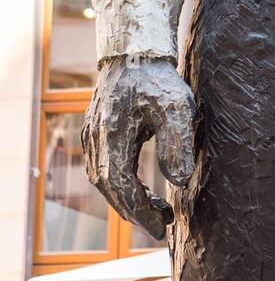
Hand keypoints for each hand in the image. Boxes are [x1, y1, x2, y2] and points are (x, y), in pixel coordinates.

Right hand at [81, 57, 195, 239]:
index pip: (121, 185)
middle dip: (134, 211)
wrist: (134, 52)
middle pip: (109, 188)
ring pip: (103, 179)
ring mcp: (91, 135)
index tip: (159, 227)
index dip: (139, 211)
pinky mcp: (94, 132)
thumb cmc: (157, 78)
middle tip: (160, 225)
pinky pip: (102, 167)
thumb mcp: (176, 106)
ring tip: (156, 209)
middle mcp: (96, 138)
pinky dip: (119, 184)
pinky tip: (141, 188)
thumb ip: (177, 143)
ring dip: (127, 199)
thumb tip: (177, 180)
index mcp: (113, 134)